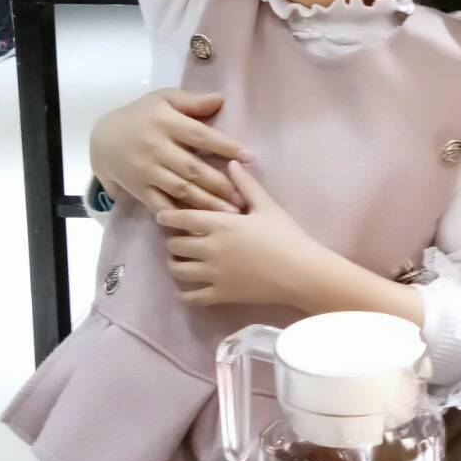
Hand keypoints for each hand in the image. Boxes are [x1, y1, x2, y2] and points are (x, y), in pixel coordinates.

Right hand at [90, 89, 251, 214]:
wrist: (103, 137)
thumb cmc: (142, 115)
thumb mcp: (164, 99)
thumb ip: (192, 101)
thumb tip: (220, 99)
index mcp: (167, 123)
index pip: (201, 136)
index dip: (226, 147)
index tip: (250, 157)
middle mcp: (157, 148)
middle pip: (193, 169)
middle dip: (221, 185)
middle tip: (244, 198)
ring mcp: (147, 171)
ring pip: (181, 190)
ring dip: (207, 203)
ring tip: (231, 214)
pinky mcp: (139, 189)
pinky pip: (161, 205)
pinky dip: (179, 216)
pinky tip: (198, 224)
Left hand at [158, 161, 322, 307]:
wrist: (300, 272)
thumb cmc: (285, 235)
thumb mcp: (267, 206)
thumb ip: (246, 185)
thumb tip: (231, 163)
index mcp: (221, 224)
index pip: (183, 218)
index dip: (168, 216)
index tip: (161, 215)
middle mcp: (211, 249)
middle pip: (175, 245)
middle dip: (172, 241)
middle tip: (177, 238)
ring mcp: (213, 274)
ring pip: (178, 270)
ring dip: (175, 264)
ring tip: (180, 260)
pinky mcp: (220, 295)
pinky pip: (190, 297)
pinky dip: (184, 293)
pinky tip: (187, 288)